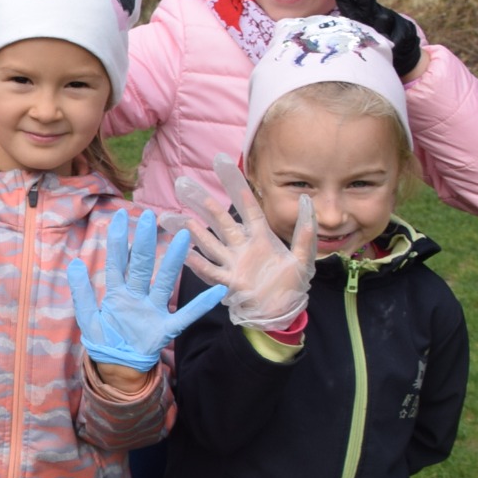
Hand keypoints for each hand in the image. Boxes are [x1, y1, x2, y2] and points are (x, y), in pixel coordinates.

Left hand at [66, 209, 227, 371]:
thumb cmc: (104, 339)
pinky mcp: (165, 328)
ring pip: (164, 282)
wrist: (117, 367)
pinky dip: (201, 305)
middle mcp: (137, 296)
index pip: (117, 262)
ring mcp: (153, 310)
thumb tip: (74, 263)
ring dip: (173, 261)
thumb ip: (81, 292)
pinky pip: (186, 315)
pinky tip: (217, 290)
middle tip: (149, 216)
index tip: (119, 216)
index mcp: (116, 293)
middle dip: (143, 242)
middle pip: (141, 266)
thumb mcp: (87, 317)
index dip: (117, 240)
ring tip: (184, 237)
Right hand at [176, 156, 316, 330]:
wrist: (282, 313)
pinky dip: (197, 263)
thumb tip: (306, 200)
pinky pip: (211, 271)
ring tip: (171, 218)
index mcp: (260, 238)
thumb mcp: (303, 258)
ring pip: (208, 242)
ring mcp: (233, 264)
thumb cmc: (291, 285)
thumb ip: (305, 232)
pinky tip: (182, 253)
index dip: (235, 186)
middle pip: (220, 220)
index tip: (222, 164)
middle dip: (202, 203)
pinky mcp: (229, 283)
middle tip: (183, 184)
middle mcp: (242, 247)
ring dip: (191, 230)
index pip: (247, 207)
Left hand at [318, 0, 421, 76]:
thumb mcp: (351, 36)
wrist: (403, 56)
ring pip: (381, 18)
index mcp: (356, 11)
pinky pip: (396, 37)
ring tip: (382, 32)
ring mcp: (385, 21)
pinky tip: (396, 44)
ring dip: (380, 26)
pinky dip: (395, 41)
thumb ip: (338, 29)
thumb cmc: (372, 46)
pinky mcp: (402, 31)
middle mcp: (370, 12)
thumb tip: (308, 33)